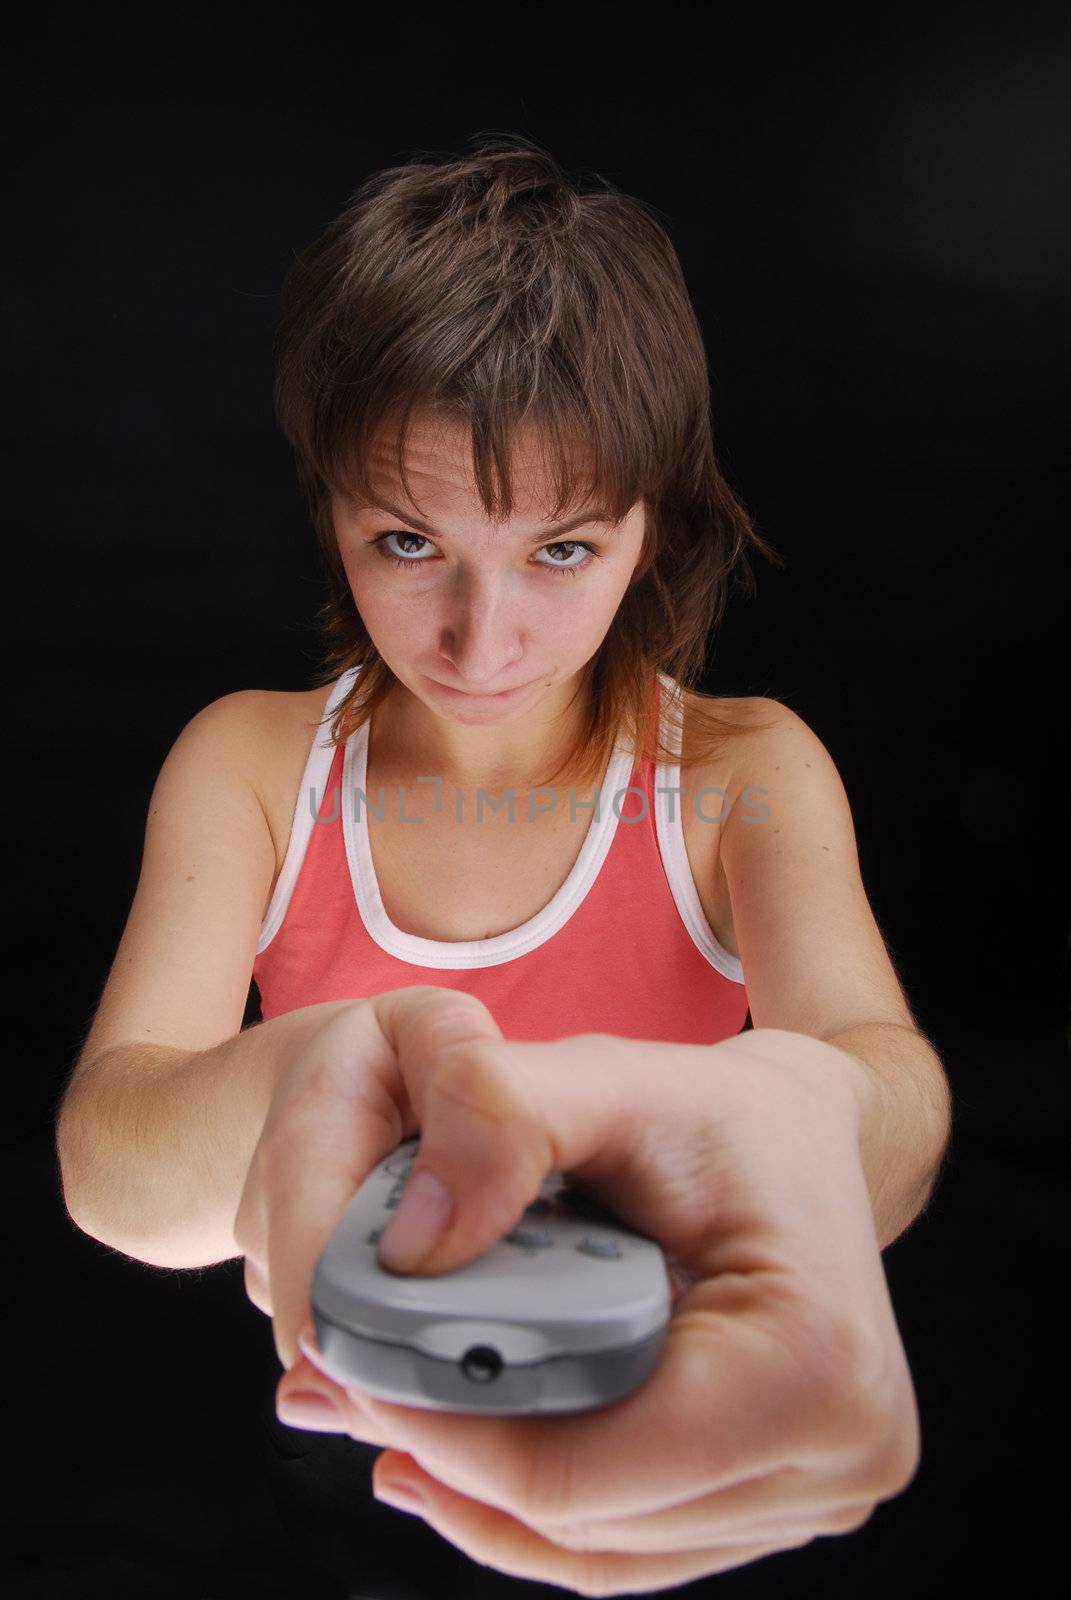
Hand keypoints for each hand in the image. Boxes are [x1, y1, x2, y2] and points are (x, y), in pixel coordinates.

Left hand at [236, 988, 919, 1596]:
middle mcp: (842, 1453)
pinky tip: (452, 1456)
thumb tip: (404, 1246)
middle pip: (584, 1523)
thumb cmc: (717, 1110)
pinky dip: (536, 1509)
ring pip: (600, 1552)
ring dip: (480, 1494)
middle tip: (339, 1387)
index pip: (584, 1470)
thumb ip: (500, 1118)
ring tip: (381, 1411)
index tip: (349, 1371)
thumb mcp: (609, 1077)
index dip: (449, 1436)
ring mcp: (822, 1495)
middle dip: (449, 1461)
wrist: (806, 1137)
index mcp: (810, 1361)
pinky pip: (631, 1547)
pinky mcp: (786, 1504)